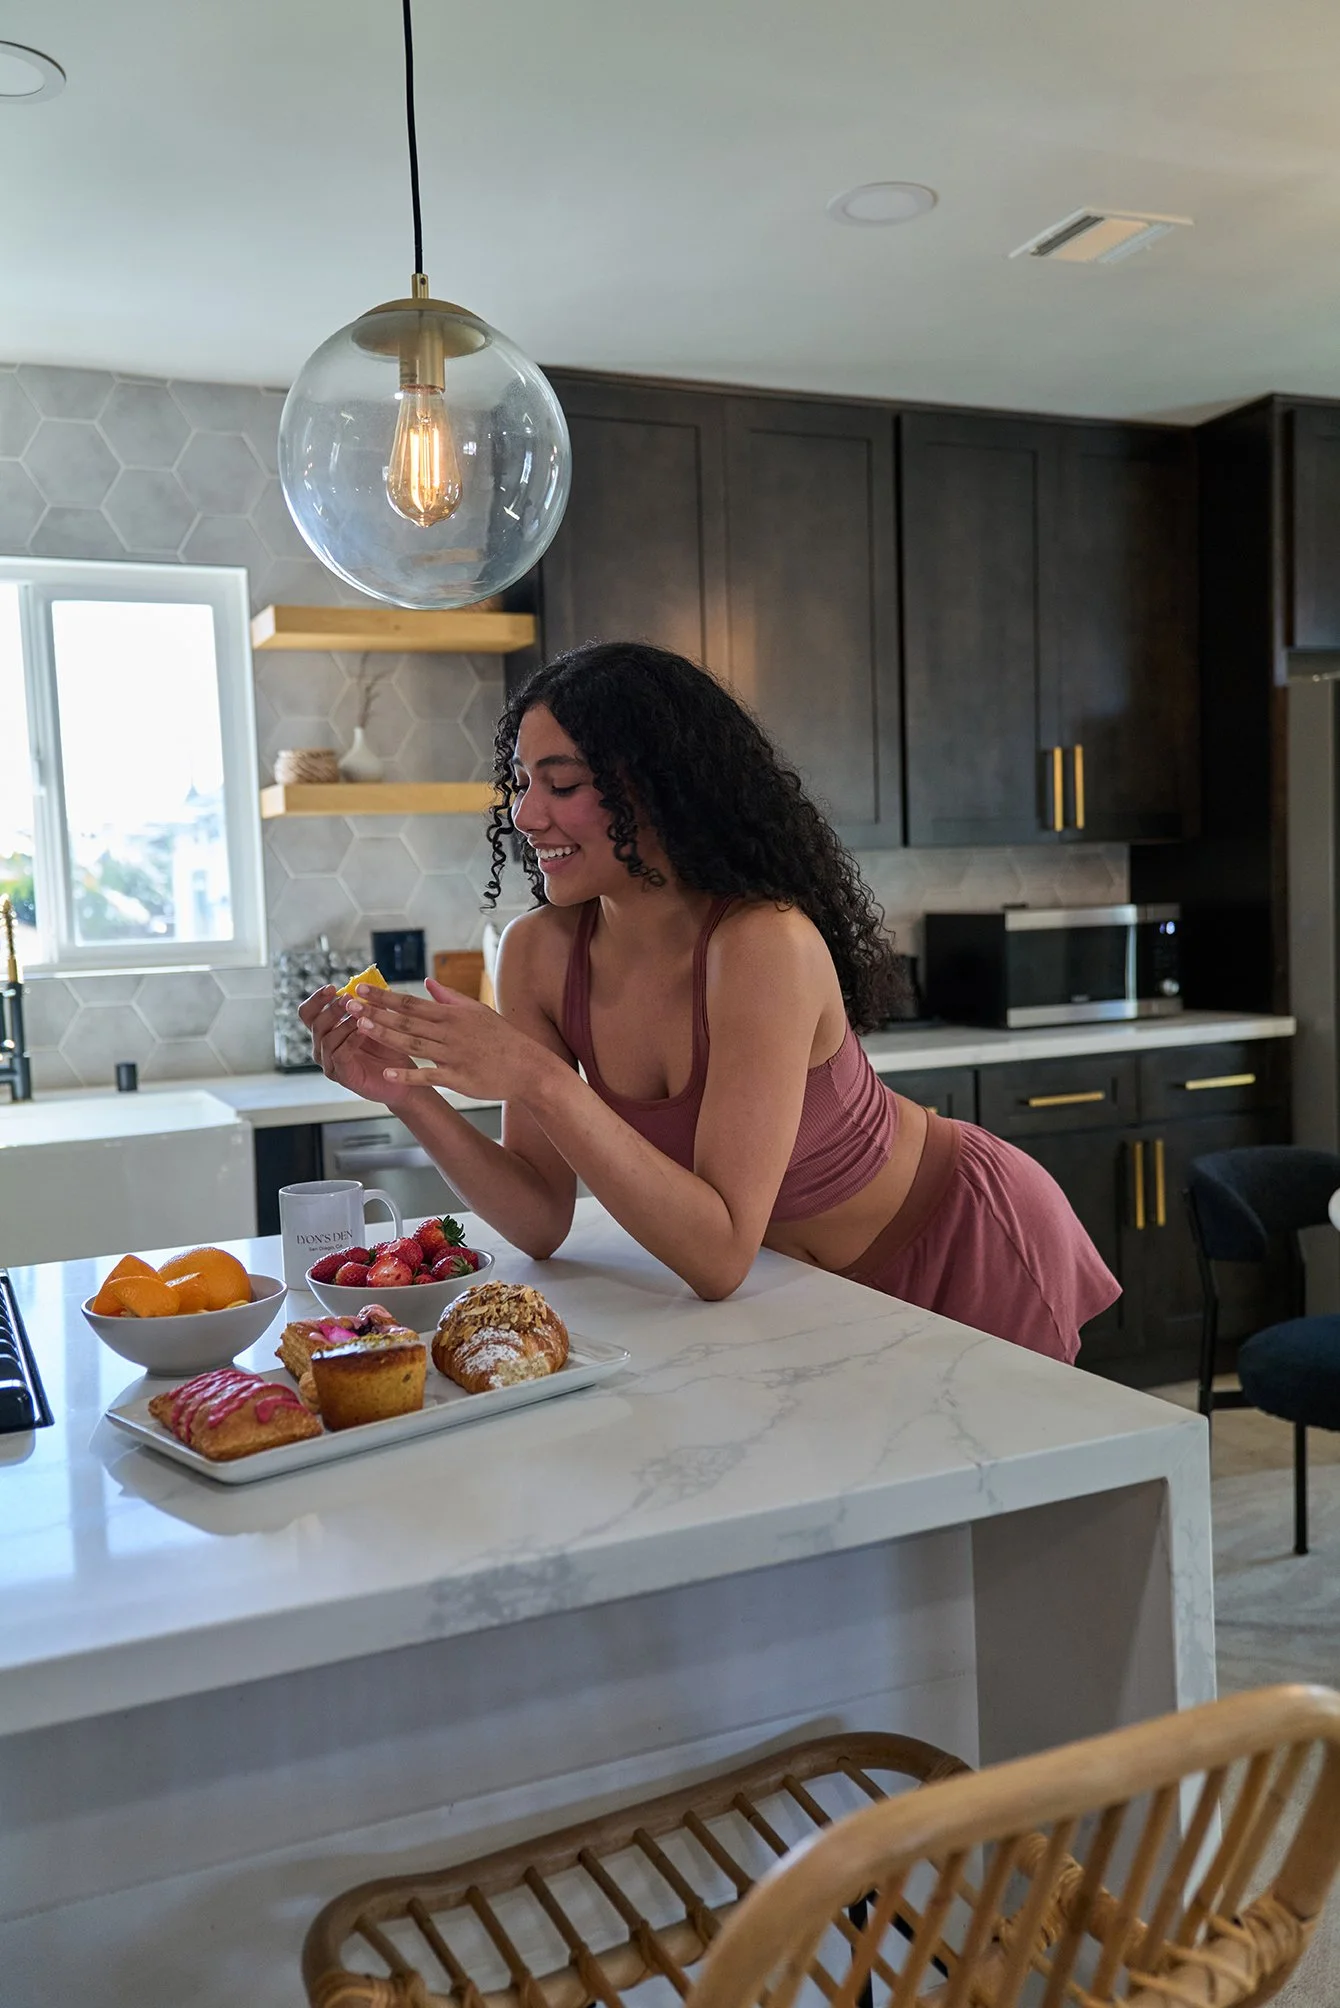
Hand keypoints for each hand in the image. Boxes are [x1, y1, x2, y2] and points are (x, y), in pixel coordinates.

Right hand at [297, 985, 413, 1107]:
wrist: (405, 1078)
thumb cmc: (390, 1048)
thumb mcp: (380, 1020)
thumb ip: (370, 1004)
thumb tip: (366, 982)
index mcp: (327, 1032)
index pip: (309, 1013)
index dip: (316, 999)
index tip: (331, 988)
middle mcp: (323, 1048)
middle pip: (315, 1024)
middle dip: (332, 1009)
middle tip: (349, 1000)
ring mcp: (330, 1064)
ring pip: (326, 1039)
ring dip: (344, 1024)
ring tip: (361, 1016)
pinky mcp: (342, 1076)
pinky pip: (339, 1055)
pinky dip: (351, 1040)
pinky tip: (364, 1031)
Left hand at [345, 979, 543, 1101]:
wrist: (528, 1067)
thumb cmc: (503, 1038)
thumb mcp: (478, 1011)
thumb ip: (450, 997)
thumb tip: (428, 983)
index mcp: (453, 1014)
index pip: (411, 1003)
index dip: (384, 996)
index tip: (361, 989)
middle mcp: (450, 1032)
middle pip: (406, 1021)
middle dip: (375, 1012)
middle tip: (349, 1004)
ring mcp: (453, 1055)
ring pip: (413, 1044)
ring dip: (385, 1035)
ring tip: (360, 1028)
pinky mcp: (459, 1079)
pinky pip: (429, 1076)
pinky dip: (409, 1074)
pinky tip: (388, 1072)